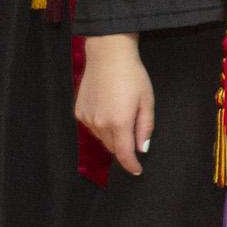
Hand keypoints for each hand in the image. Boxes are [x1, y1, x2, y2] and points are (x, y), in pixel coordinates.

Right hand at [73, 34, 154, 174]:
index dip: (131, 165)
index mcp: (118, 122)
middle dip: (123, 147)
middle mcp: (99, 124)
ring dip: (112, 135)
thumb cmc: (132, 75)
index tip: (137, 171)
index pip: (123, 154)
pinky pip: (92, 126)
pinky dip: (101, 125)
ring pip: (101, 137)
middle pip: (112, 147)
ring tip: (122, 115)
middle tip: (134, 137)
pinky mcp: (79, 111)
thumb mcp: (147, 100)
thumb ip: (145, 127)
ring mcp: (86, 118)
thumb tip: (142, 148)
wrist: (108, 55)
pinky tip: (108, 109)